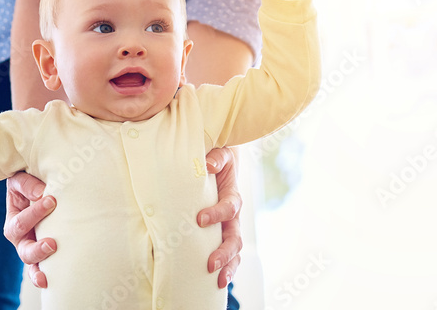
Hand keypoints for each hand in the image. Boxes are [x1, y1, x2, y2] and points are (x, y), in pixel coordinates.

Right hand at [4, 172, 56, 289]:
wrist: (35, 190)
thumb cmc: (27, 185)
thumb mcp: (19, 180)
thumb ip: (27, 184)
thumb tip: (41, 193)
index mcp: (13, 221)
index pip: (21, 222)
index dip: (35, 213)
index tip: (51, 200)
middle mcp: (20, 239)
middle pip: (24, 249)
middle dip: (37, 248)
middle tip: (53, 242)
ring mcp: (31, 247)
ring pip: (31, 263)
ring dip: (41, 264)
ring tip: (54, 262)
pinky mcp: (42, 253)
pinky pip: (39, 269)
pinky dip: (41, 276)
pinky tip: (48, 280)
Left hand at [198, 147, 241, 289]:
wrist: (220, 163)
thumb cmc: (217, 159)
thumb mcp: (220, 154)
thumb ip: (216, 158)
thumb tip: (208, 165)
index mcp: (232, 195)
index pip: (229, 207)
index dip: (217, 214)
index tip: (200, 219)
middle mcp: (233, 215)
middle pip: (235, 237)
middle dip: (224, 252)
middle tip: (210, 263)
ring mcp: (229, 227)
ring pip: (235, 251)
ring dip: (228, 266)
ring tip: (218, 280)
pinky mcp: (221, 234)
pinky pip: (229, 255)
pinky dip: (226, 268)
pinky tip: (216, 283)